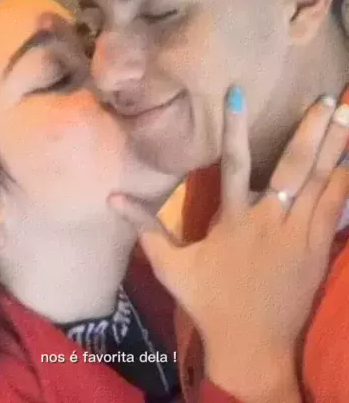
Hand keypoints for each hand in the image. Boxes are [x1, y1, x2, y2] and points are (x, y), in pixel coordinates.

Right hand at [109, 89, 348, 401]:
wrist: (252, 343)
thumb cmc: (208, 300)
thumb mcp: (170, 266)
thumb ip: (145, 227)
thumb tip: (112, 197)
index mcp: (234, 221)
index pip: (234, 165)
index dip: (234, 128)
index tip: (238, 93)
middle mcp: (271, 221)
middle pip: (295, 168)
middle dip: (313, 131)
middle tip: (330, 97)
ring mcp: (301, 235)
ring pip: (324, 184)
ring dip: (338, 149)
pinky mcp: (319, 249)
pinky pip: (337, 208)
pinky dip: (346, 183)